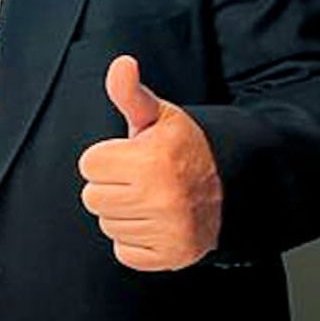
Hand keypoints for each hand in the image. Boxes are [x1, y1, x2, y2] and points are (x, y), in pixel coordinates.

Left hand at [78, 55, 220, 270]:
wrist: (230, 185)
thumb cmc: (183, 146)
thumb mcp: (157, 115)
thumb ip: (130, 93)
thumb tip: (121, 64)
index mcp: (151, 160)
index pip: (88, 165)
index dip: (107, 158)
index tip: (131, 156)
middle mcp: (161, 198)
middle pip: (93, 198)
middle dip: (112, 186)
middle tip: (140, 179)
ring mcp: (169, 230)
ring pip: (108, 225)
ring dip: (124, 214)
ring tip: (151, 199)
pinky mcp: (172, 256)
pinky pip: (124, 252)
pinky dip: (136, 241)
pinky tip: (156, 223)